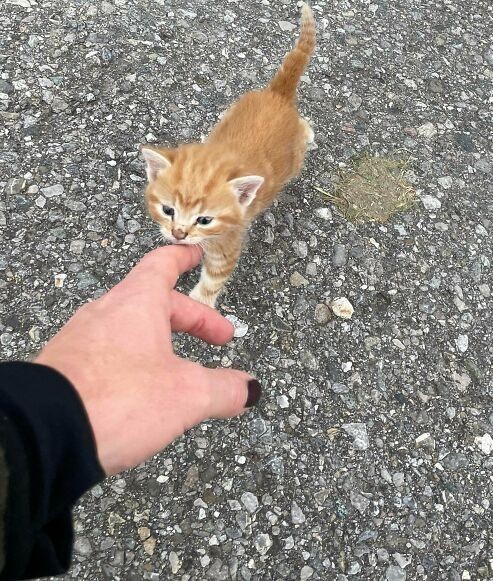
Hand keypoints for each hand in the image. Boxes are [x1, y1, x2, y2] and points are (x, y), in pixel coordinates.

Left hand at [36, 245, 259, 474]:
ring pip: (126, 329)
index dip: (184, 259)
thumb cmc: (115, 400)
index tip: (196, 256)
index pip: (163, 264)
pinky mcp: (62, 370)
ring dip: (157, 342)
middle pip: (151, 301)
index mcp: (136, 302)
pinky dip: (129, 363)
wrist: (45, 435)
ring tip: (177, 370)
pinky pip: (103, 354)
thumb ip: (222, 389)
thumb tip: (248, 388)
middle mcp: (105, 313)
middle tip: (214, 338)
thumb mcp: (185, 395)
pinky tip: (138, 392)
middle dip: (187, 319)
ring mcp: (79, 340)